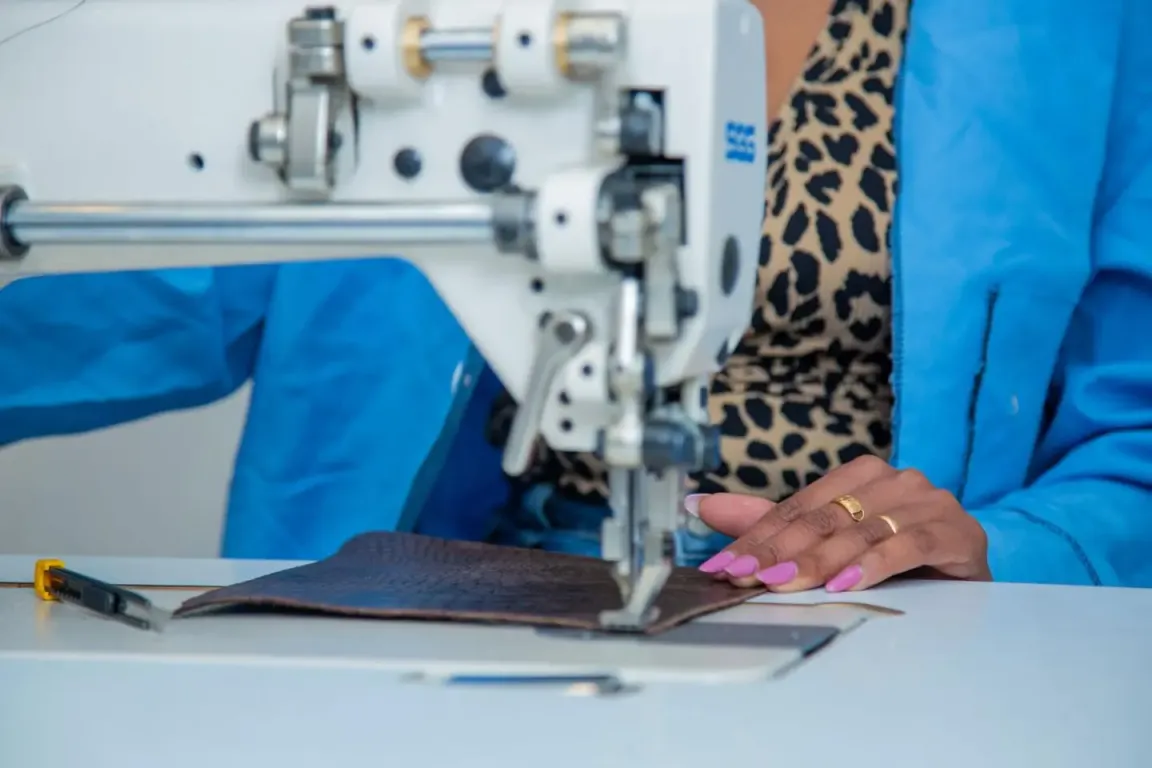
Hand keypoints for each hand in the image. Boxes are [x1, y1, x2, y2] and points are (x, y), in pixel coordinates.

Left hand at [691, 456, 990, 592]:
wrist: (968, 580)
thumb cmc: (895, 558)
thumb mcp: (829, 542)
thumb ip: (770, 524)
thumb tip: (700, 504)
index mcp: (859, 475)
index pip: (797, 508)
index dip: (756, 537)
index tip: (723, 566)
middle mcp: (894, 480)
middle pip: (824, 518)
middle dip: (779, 551)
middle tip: (745, 577)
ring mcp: (927, 502)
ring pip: (861, 531)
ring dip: (820, 561)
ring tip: (786, 583)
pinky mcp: (957, 531)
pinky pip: (909, 544)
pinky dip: (875, 564)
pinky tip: (848, 583)